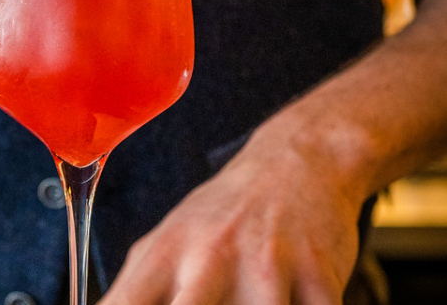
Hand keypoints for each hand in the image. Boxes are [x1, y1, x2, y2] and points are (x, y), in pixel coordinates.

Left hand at [101, 130, 362, 303]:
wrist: (293, 162)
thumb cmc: (221, 217)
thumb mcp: (167, 243)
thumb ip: (135, 292)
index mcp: (164, 256)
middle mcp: (208, 259)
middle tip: (211, 303)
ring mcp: (264, 267)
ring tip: (251, 296)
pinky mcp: (318, 276)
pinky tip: (294, 296)